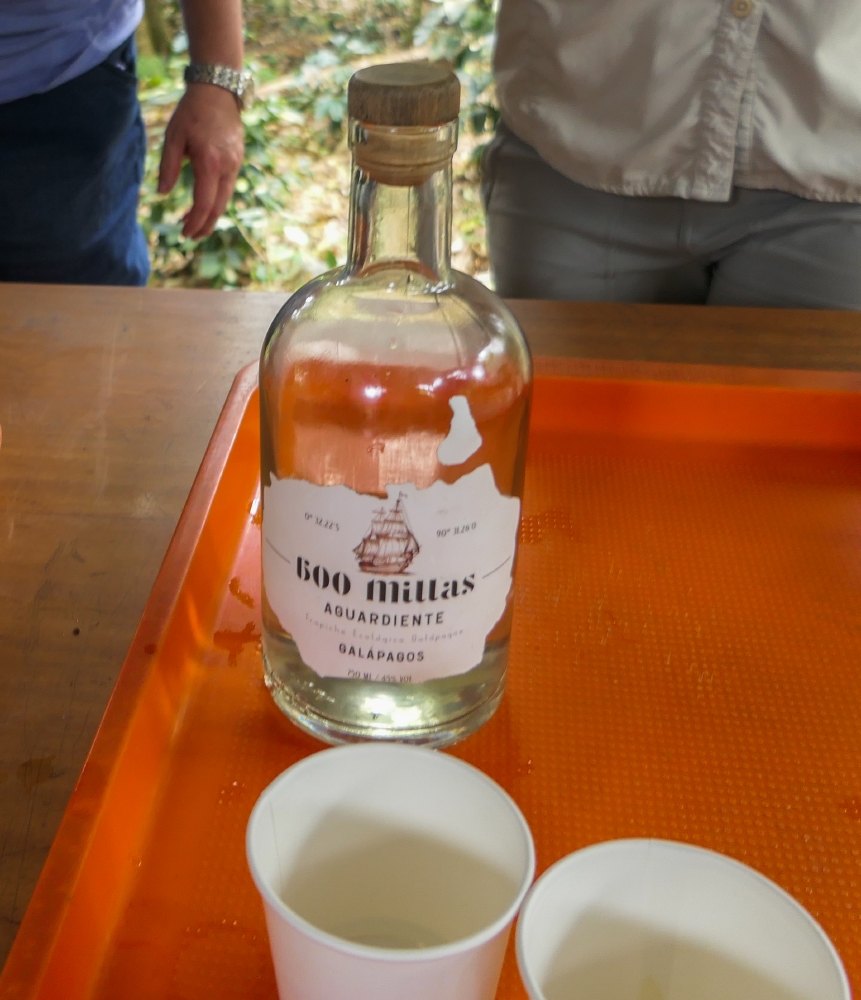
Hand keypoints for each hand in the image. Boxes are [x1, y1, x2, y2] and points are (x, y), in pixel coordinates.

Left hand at [157, 82, 244, 239]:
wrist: (218, 91)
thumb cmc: (191, 112)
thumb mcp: (173, 137)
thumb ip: (168, 167)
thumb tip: (162, 194)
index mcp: (209, 162)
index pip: (204, 203)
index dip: (195, 221)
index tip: (184, 233)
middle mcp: (227, 167)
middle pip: (218, 207)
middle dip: (205, 225)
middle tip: (190, 236)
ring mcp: (236, 165)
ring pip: (225, 199)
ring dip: (211, 215)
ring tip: (195, 223)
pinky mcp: (237, 161)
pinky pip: (227, 187)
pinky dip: (216, 200)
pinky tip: (204, 203)